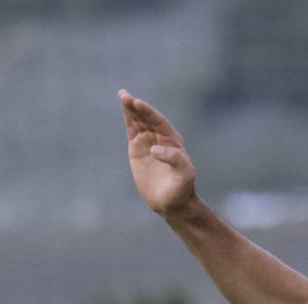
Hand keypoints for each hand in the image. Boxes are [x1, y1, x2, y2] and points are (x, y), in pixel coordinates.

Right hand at [119, 89, 199, 217]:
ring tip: (123, 95)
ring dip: (131, 109)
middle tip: (126, 96)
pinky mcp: (137, 150)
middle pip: (148, 118)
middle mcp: (161, 139)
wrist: (172, 203)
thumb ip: (175, 160)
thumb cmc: (181, 190)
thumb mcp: (184, 176)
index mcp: (173, 142)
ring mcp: (149, 143)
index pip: (159, 122)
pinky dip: (128, 119)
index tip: (138, 103)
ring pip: (139, 122)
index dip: (148, 112)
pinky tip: (124, 108)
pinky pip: (132, 131)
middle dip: (137, 107)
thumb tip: (155, 149)